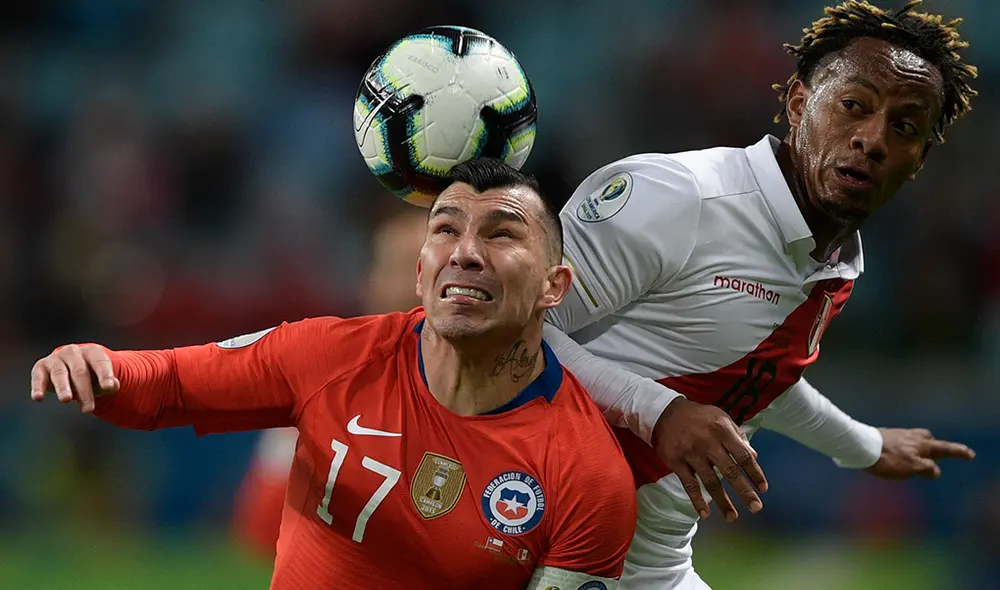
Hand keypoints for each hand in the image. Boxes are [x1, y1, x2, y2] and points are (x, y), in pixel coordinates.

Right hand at [30, 344, 119, 412]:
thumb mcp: (103, 379)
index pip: (100, 362)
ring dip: (63, 388)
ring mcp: (56, 358)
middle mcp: (73, 352)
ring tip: (66, 400)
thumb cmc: (92, 376)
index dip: (105, 375)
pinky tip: (38, 398)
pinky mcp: (41, 367)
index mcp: (92, 351)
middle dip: (85, 391)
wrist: (71, 369)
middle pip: (80, 371)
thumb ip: (110, 383)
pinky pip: (39, 377)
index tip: (109, 388)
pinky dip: (38, 387)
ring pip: (60, 374)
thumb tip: (113, 385)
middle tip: (88, 409)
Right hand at [652, 398, 767, 521]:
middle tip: (756, 508)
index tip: (763, 488)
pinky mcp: (676, 461)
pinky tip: (705, 513)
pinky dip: (697, 500)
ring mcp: (691, 453)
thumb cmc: (698, 417)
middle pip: (730, 471)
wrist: (664, 413)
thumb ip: (738, 436)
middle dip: (744, 491)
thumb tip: (754, 456)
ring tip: (732, 517)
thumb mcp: (721, 418)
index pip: (743, 455)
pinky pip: (689, 484)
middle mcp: (708, 442)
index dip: (755, 473)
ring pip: (710, 482)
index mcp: (722, 430)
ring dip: (722, 501)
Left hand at [866, 427, 974, 479]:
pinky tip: (892, 456)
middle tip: (935, 454)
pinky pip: (898, 442)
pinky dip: (901, 449)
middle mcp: (911, 436)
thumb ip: (927, 469)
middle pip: (928, 439)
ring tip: (912, 458)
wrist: (860, 446)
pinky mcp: (884, 436)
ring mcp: (897, 434)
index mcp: (921, 444)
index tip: (970, 454)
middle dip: (932, 446)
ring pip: (913, 439)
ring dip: (915, 447)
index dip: (958, 452)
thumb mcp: (912, 468)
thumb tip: (936, 470)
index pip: (945, 449)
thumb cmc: (887, 459)